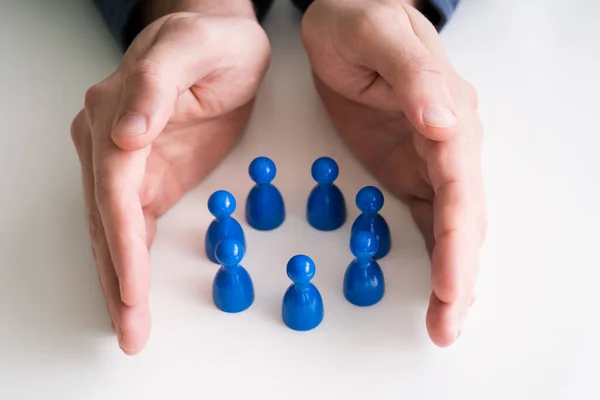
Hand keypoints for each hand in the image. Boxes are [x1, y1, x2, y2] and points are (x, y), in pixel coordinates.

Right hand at [71, 2, 269, 353]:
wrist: (222, 40)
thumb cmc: (211, 40)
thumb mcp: (191, 46)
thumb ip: (155, 84)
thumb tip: (126, 134)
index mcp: (115, 112)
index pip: (113, 188)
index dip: (121, 241)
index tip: (133, 284)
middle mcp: (111, 142)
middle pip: (105, 220)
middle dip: (116, 278)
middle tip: (129, 327)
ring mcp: (128, 163)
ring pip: (114, 231)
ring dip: (120, 282)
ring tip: (129, 326)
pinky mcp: (149, 177)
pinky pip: (133, 226)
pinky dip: (132, 263)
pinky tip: (133, 293)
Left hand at [302, 0, 485, 345]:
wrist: (345, 19)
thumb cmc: (358, 20)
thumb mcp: (378, 35)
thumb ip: (413, 77)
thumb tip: (443, 123)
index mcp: (446, 111)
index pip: (459, 186)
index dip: (457, 240)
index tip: (450, 285)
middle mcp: (446, 140)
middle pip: (462, 216)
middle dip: (459, 275)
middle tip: (446, 326)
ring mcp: (428, 157)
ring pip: (449, 225)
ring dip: (449, 276)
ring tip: (443, 322)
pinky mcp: (406, 167)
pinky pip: (426, 218)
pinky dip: (432, 255)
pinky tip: (434, 287)